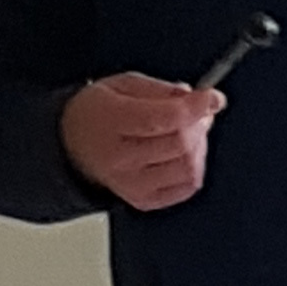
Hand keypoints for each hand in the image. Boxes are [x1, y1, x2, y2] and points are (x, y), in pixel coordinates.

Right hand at [61, 73, 221, 210]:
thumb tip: (194, 97)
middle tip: (197, 113)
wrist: (73, 146)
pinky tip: (183, 153)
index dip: (194, 108)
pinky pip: (187, 186)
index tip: (213, 98)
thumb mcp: (123, 85)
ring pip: (188, 167)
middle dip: (198, 124)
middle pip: (180, 144)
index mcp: (111, 121)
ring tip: (187, 132)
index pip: (163, 118)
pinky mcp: (144, 200)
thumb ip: (161, 90)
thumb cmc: (99, 113)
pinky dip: (194, 166)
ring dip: (199, 146)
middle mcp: (120, 158)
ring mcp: (132, 184)